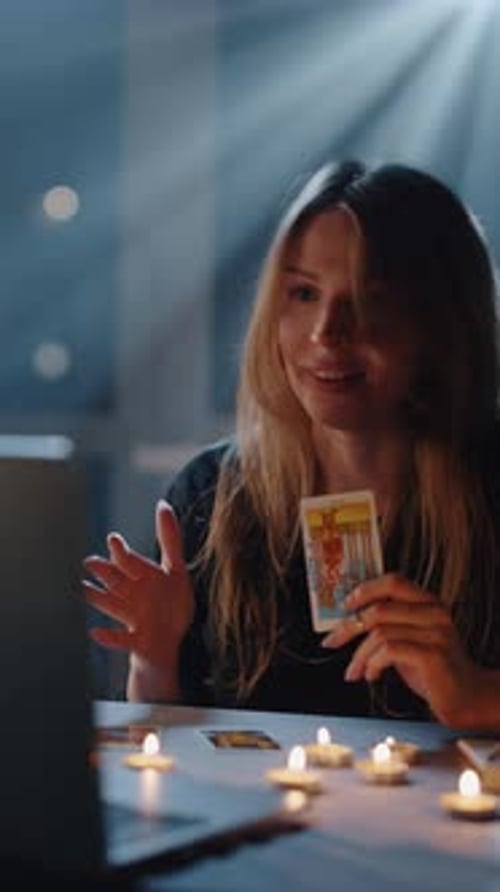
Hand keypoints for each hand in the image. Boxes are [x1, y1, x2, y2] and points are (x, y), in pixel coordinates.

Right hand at [83, 500, 193, 688]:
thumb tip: (162, 504)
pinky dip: (108, 637)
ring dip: (98, 597)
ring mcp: (133, 618)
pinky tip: (95, 632)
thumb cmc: (169, 605)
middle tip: (90, 561)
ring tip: (83, 590)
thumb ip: (169, 539)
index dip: (123, 551)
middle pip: (117, 580)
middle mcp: (133, 596)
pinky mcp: (137, 641)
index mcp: (142, 578)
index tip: (114, 540)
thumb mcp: (175, 570)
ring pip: (112, 605)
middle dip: (105, 571)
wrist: (168, 644)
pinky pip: (121, 639)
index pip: (130, 562)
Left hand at [321, 572, 481, 728]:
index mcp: (429, 602)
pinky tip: (371, 675)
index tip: (346, 605)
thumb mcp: (410, 638)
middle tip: (332, 642)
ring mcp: (436, 632)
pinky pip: (389, 651)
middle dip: (348, 628)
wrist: (466, 697)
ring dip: (359, 655)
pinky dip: (372, 664)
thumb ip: (389, 624)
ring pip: (380, 632)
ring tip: (355, 671)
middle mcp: (435, 612)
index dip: (365, 590)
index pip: (393, 581)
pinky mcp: (433, 654)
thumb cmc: (433, 669)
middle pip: (379, 609)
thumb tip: (350, 620)